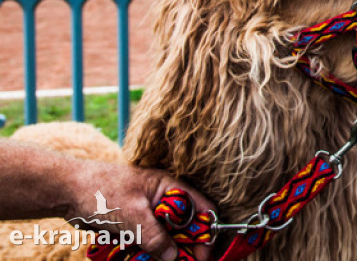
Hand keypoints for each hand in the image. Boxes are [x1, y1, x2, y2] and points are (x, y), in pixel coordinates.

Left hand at [69, 161, 215, 260]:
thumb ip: (155, 235)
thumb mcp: (132, 214)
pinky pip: (147, 243)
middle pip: (184, 228)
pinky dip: (145, 253)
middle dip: (182, 247)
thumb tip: (173, 257)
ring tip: (150, 259)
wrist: (65, 191)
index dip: (205, 232)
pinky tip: (137, 258)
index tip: (202, 254)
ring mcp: (147, 214)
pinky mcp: (133, 225)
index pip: (201, 209)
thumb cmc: (101, 191)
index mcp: (169, 188)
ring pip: (165, 239)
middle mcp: (162, 201)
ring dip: (161, 253)